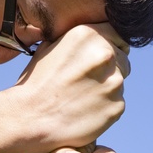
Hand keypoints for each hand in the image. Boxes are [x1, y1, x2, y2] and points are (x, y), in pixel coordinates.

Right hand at [15, 24, 130, 151]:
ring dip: (106, 87)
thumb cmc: (36, 83)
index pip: (118, 34)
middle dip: (109, 68)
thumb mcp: (50, 47)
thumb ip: (77, 40)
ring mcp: (114, 82)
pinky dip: (105, 106)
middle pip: (122, 58)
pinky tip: (84, 110)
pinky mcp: (117, 105)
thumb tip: (94, 37)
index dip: (110, 45)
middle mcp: (105, 55)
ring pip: (119, 81)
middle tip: (85, 81)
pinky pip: (117, 102)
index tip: (98, 58)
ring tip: (80, 97)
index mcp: (88, 35)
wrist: (30, 118)